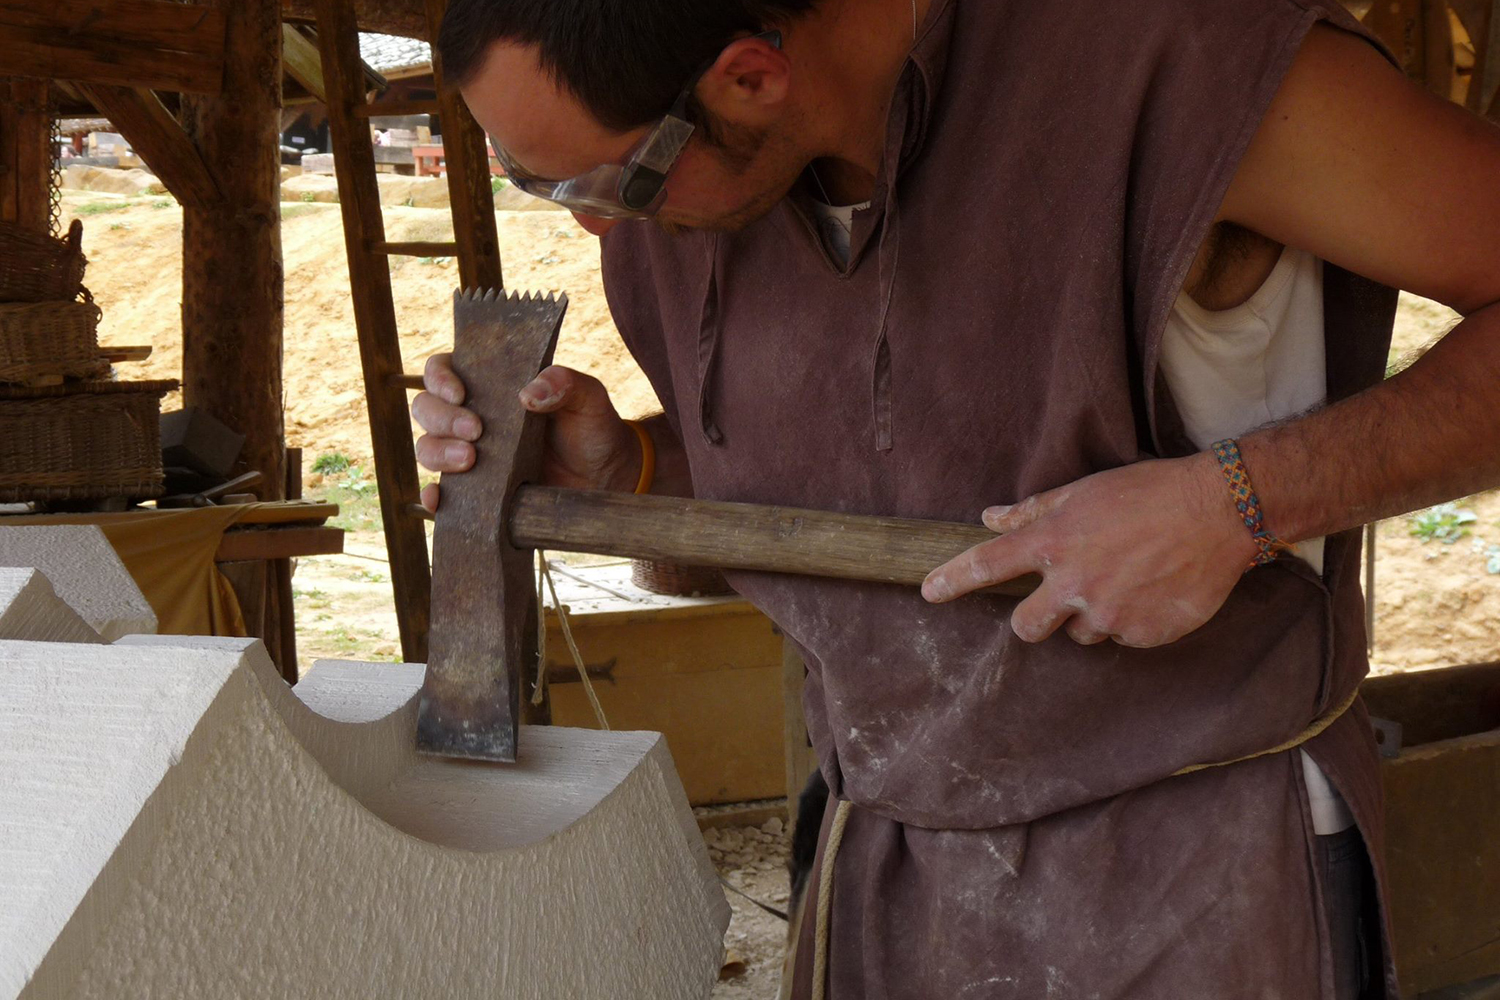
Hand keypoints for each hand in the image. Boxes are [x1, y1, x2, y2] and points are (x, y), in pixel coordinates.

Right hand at [412, 356, 640, 511]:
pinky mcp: (475, 490)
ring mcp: (469, 454)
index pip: (442, 370)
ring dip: (439, 452)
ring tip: (470, 460)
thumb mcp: (587, 398)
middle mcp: (472, 416)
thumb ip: (565, 383)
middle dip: (442, 419)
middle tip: (476, 431)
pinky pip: (440, 494)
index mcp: (490, 385)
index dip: (440, 377)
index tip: (460, 393)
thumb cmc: (591, 428)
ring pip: (427, 447)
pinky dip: (433, 496)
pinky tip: (441, 499)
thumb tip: (529, 393)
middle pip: (426, 408)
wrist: (604, 477)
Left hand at [921, 454, 1259, 646]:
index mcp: (1053, 542)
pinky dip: (1130, 619)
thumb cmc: (1148, 492)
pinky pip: (1121, 636)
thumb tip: (989, 518)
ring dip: (1090, 615)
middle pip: (1026, 628)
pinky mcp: (1140, 633)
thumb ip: (1033, 512)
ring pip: (1079, 633)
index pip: (987, 565)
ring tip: (1125, 579)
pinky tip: (1151, 590)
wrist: (1220, 511)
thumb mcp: (1084, 491)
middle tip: (1056, 601)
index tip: (929, 592)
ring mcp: (1107, 612)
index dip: (953, 580)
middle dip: (1034, 620)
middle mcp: (1073, 582)